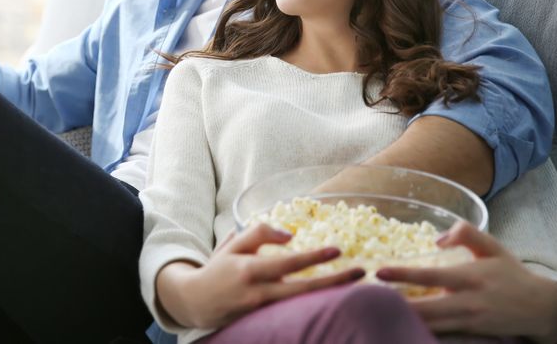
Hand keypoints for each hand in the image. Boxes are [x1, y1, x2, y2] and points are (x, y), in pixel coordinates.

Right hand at [155, 223, 364, 329]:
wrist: (196, 301)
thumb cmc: (218, 268)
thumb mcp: (233, 244)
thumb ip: (259, 234)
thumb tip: (290, 236)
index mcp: (250, 270)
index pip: (288, 263)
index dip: (314, 257)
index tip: (338, 250)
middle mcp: (258, 293)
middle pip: (304, 289)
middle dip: (335, 281)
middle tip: (361, 272)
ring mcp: (262, 312)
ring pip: (303, 304)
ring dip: (330, 295)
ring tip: (354, 286)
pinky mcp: (264, 323)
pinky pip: (294, 314)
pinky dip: (314, 307)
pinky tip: (333, 301)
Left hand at [376, 222, 556, 343]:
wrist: (542, 308)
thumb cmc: (511, 273)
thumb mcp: (493, 246)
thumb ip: (466, 233)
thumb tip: (437, 239)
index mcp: (470, 276)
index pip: (430, 276)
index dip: (403, 275)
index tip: (379, 272)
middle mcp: (468, 302)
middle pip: (425, 308)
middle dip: (395, 306)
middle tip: (365, 300)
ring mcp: (469, 321)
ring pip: (431, 325)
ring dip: (403, 320)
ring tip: (375, 313)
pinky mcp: (470, 334)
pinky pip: (441, 334)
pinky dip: (420, 330)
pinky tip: (398, 325)